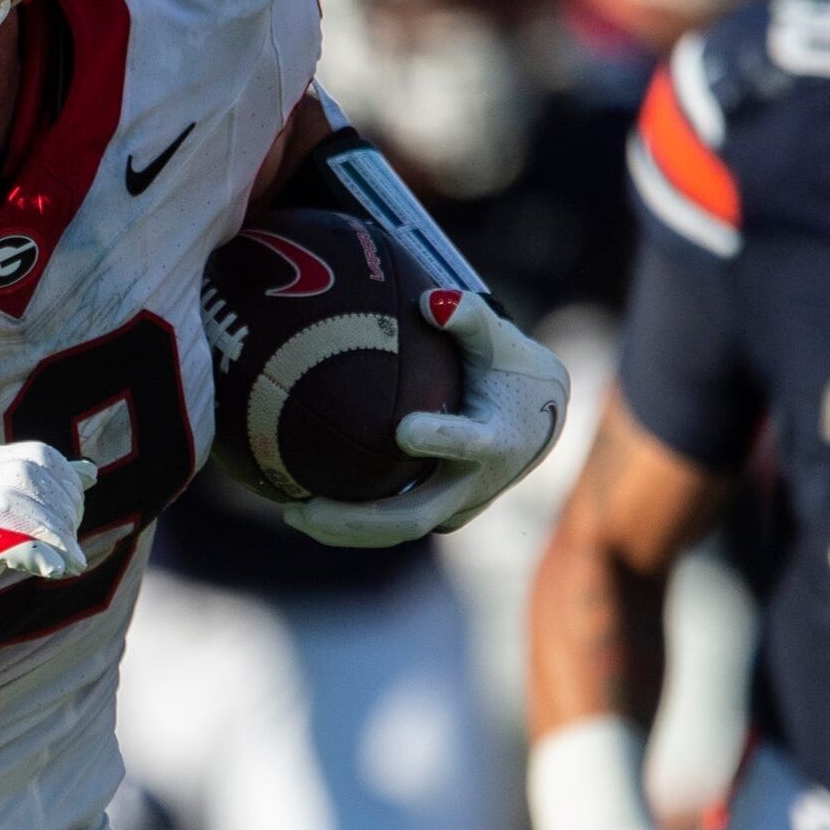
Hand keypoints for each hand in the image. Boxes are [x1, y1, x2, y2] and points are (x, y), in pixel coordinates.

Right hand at [0, 441, 95, 681]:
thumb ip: (34, 501)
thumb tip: (88, 471)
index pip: (34, 456)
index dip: (66, 485)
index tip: (75, 520)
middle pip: (28, 476)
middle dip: (63, 511)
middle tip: (70, 548)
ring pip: (14, 502)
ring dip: (53, 535)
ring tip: (69, 563)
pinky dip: (33, 552)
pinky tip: (54, 569)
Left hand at [286, 288, 569, 547]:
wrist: (540, 420)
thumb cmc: (511, 368)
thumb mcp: (499, 339)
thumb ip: (467, 317)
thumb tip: (428, 300)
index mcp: (496, 438)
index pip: (469, 442)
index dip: (440, 439)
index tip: (403, 430)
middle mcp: (476, 483)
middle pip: (415, 514)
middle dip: (358, 518)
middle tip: (303, 509)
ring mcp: (458, 506)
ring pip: (399, 529)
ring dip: (345, 529)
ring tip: (290, 512)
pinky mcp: (444, 514)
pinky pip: (395, 526)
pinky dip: (355, 525)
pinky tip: (306, 510)